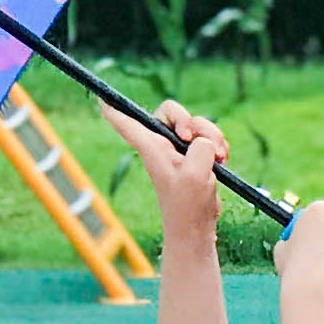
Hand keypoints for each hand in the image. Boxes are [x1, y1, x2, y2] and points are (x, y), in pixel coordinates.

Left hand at [105, 96, 228, 233]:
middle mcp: (160, 144)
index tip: (102, 97)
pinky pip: (206, 136)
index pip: (123, 121)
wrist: (196, 226)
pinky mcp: (193, 156)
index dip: (113, 106)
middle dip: (189, 120)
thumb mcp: (196, 172)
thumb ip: (201, 147)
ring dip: (211, 135)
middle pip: (170, 111)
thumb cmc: (187, 204)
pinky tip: (221, 160)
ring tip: (218, 157)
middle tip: (192, 137)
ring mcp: (177, 149)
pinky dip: (216, 144)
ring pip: (195, 124)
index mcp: (150, 146)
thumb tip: (205, 142)